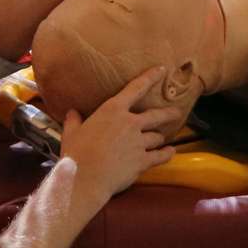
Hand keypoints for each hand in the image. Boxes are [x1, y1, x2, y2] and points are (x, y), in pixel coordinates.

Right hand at [60, 67, 179, 201]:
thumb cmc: (75, 153)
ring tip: (163, 139)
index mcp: (112, 110)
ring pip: (157, 136)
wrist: (85, 178)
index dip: (150, 77)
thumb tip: (71, 112)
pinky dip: (167, 153)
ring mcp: (139, 142)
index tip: (161, 70)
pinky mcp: (143, 160)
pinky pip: (161, 156)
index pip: (135, 88)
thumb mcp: (71, 133)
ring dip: (160, 138)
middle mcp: (130, 123)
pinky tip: (171, 152)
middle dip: (169, 113)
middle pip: (156, 115)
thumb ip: (73, 121)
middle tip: (176, 112)